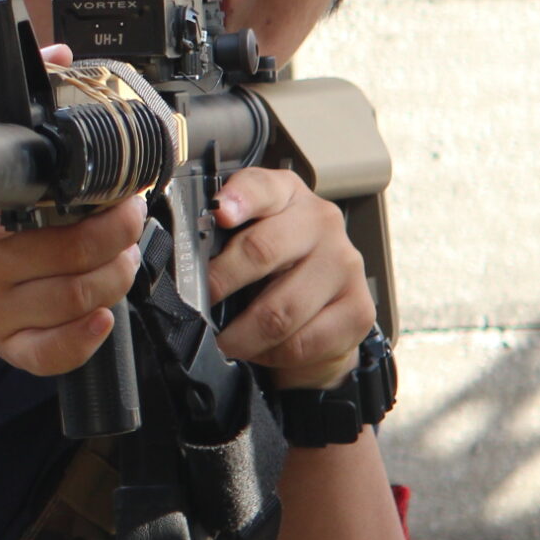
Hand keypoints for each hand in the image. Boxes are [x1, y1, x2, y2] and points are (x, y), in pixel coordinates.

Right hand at [0, 194, 145, 377]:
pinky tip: (104, 317)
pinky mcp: (9, 347)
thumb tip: (102, 180)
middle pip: (68, 252)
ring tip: (123, 256)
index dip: (28, 208)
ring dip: (117, 275)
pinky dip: (86, 338)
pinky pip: (51, 354)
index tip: (67, 195)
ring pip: (75, 297)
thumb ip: (21, 188)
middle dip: (117, 231)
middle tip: (127, 216)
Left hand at [206, 167, 374, 391]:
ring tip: (223, 342)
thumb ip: (218, 238)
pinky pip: (302, 342)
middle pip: (263, 250)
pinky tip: (260, 350)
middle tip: (196, 304)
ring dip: (241, 335)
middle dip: (220, 283)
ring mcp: (345, 264)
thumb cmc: (272, 270)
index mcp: (286, 194)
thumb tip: (180, 264)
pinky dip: (271, 353)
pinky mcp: (359, 309)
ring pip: (280, 310)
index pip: (261, 187)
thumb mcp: (243, 240)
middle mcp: (321, 222)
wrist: (323, 309)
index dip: (238, 198)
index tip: (219, 213)